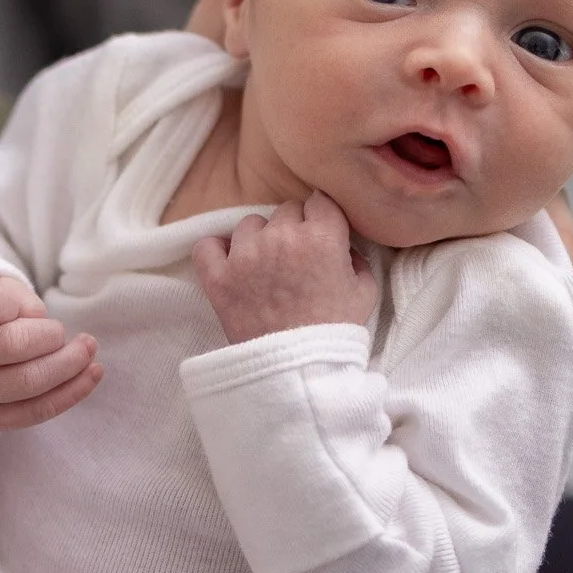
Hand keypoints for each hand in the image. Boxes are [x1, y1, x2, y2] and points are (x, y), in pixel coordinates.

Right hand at [0, 276, 101, 430]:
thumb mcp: (1, 288)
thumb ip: (18, 298)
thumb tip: (41, 325)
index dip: (11, 300)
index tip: (22, 306)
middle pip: (10, 345)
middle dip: (51, 335)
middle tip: (61, 331)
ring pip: (27, 382)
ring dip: (69, 364)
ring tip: (87, 349)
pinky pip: (35, 411)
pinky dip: (71, 392)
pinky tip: (93, 373)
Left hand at [192, 193, 377, 343]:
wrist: (298, 371)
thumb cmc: (334, 333)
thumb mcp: (364, 293)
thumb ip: (357, 259)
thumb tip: (343, 246)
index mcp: (321, 237)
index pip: (319, 201)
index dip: (322, 218)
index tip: (321, 235)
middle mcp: (281, 238)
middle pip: (286, 210)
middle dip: (294, 229)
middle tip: (297, 258)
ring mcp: (245, 256)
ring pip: (250, 224)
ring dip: (259, 239)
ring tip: (267, 268)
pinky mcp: (218, 277)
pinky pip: (207, 246)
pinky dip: (216, 251)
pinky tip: (229, 263)